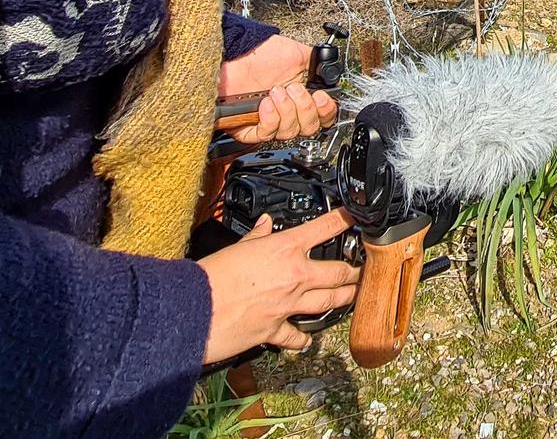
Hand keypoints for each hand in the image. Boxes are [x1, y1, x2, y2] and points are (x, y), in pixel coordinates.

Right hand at [198, 209, 359, 362]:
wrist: (194, 309)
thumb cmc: (211, 276)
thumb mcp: (236, 246)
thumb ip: (256, 237)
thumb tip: (263, 225)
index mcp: (284, 248)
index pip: (325, 227)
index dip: (345, 220)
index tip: (356, 217)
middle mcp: (294, 276)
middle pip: (339, 272)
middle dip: (355, 271)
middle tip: (362, 269)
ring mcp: (288, 305)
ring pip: (330, 303)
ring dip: (345, 299)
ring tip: (353, 296)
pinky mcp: (277, 330)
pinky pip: (298, 336)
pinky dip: (304, 339)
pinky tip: (309, 339)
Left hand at [221, 35, 336, 143]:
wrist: (236, 53)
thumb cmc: (260, 53)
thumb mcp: (297, 54)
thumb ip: (318, 65)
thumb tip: (331, 74)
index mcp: (301, 97)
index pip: (323, 117)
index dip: (326, 111)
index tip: (321, 97)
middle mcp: (287, 112)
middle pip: (309, 128)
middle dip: (305, 109)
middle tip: (294, 88)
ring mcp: (269, 121)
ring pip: (289, 132)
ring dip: (286, 111)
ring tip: (275, 91)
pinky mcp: (249, 128)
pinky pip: (266, 135)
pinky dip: (269, 120)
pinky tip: (265, 105)